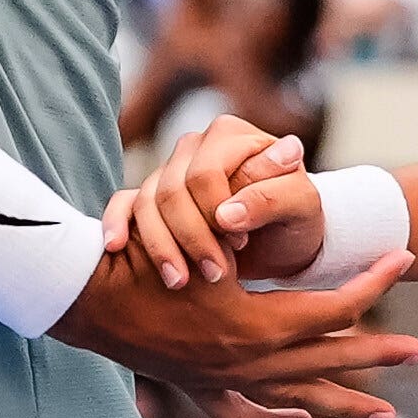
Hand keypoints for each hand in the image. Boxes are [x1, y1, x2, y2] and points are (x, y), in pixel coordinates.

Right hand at [57, 240, 417, 417]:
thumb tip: (302, 187)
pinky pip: (250, 414)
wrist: (91, 302)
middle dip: (380, 354)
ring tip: (389, 414)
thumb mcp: (212, 243)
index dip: (374, 283)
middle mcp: (253, 364)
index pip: (337, 309)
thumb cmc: (150, 258)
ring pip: (303, 397)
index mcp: (260, 326)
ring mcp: (230, 384)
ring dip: (347, 401)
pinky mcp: (206, 391)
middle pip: (332, 359)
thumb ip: (258, 232)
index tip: (404, 261)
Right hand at [108, 117, 322, 289]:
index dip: (216, 212)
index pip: (205, 173)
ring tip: (179, 281)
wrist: (282, 242)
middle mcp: (195, 146)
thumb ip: (272, 198)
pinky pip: (124, 204)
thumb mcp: (301, 208)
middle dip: (190, 236)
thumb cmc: (296, 220)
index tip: (240, 242)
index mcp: (230, 136)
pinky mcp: (153, 196)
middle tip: (214, 274)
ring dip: (160, 245)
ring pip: (147, 203)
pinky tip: (116, 247)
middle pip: (171, 189)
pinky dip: (118, 224)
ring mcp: (170, 170)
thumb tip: (227, 213)